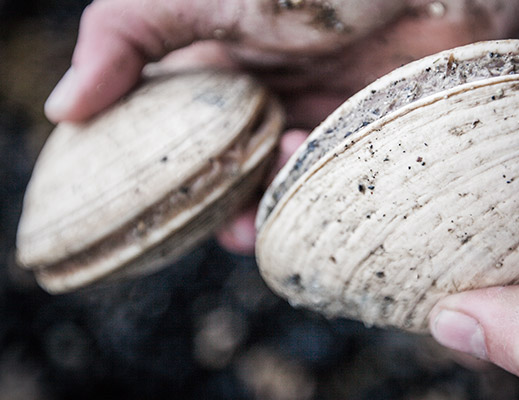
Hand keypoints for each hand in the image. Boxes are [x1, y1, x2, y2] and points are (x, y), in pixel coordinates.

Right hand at [46, 0, 518, 252]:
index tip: (154, 207)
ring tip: (268, 201)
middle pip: (228, 171)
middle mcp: (267, 94)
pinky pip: (331, 189)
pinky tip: (309, 181)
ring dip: (266, 209)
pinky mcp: (363, 138)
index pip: (175, 131)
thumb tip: (65, 108)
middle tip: (225, 228)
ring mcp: (317, 117)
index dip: (163, 172)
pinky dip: (314, 201)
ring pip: (278, 189)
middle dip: (220, 208)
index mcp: (221, 62)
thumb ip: (125, 35)